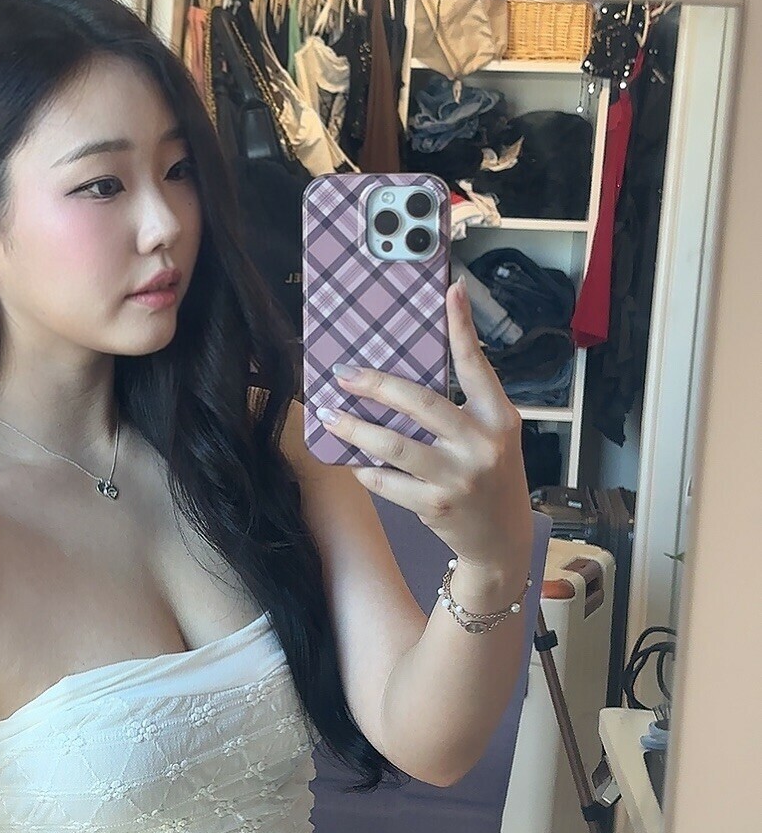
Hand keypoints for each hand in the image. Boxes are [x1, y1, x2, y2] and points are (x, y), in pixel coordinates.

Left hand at [313, 279, 534, 572]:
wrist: (501, 540)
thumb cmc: (489, 478)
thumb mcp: (491, 437)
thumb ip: (461, 409)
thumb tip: (403, 378)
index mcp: (499, 418)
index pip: (477, 366)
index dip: (463, 327)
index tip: (450, 291)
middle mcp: (482, 444)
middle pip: (421, 402)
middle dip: (376, 385)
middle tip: (345, 375)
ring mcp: (459, 476)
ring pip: (395, 444)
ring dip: (356, 428)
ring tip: (331, 416)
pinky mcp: (436, 505)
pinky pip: (387, 480)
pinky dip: (366, 469)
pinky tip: (353, 460)